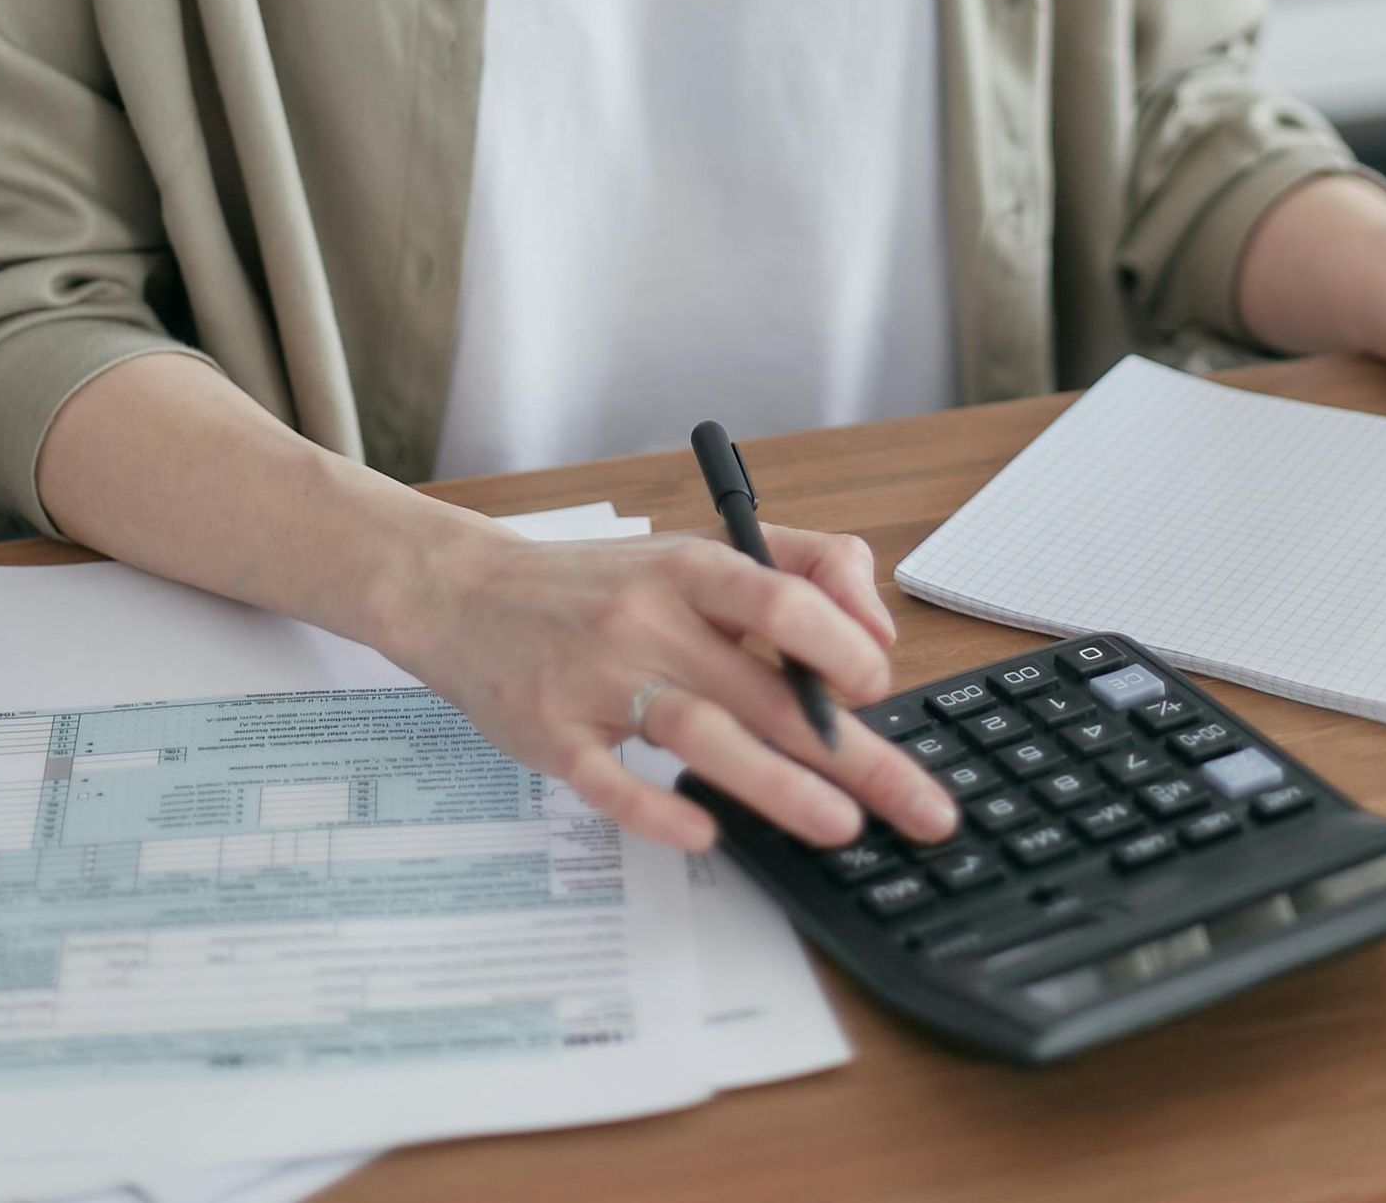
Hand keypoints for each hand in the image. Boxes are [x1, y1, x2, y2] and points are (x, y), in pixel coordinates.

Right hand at [385, 519, 959, 852]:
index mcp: (693, 569)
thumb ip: (805, 567)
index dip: (844, 648)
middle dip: (856, 755)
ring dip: (777, 786)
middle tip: (920, 808)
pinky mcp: (552, 735)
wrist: (465, 593)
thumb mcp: (701, 548)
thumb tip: (878, 634)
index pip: (785, 601)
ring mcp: (597, 679)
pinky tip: (704, 836)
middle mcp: (649, 620)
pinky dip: (656, 810)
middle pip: (766, 690)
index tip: (879, 691)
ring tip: (841, 827)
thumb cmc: (603, 583)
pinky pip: (608, 781)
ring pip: (699, 734)